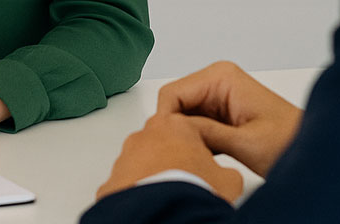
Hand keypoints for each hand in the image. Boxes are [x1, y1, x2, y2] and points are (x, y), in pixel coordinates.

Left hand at [95, 112, 244, 201]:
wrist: (163, 214)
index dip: (201, 149)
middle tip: (188, 180)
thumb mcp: (228, 179)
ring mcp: (125, 157)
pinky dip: (137, 192)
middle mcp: (145, 136)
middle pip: (163, 142)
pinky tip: (151, 203)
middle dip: (174, 158)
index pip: (191, 129)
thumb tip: (227, 178)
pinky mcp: (112, 180)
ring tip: (169, 195)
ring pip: (141, 162)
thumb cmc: (191, 191)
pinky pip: (126, 183)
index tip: (205, 165)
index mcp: (175, 125)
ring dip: (153, 174)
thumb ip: (227, 170)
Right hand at [157, 61, 301, 177]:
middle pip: (174, 104)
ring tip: (204, 156)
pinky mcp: (219, 112)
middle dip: (176, 129)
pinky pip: (193, 124)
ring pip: (181, 116)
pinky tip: (209, 156)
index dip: (166, 122)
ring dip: (186, 137)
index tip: (173, 146)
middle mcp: (217, 80)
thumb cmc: (288, 141)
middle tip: (191, 154)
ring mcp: (217, 96)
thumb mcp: (244, 142)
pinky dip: (195, 141)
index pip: (171, 94)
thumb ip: (205, 132)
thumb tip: (171, 129)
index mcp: (222, 77)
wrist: (309, 148)